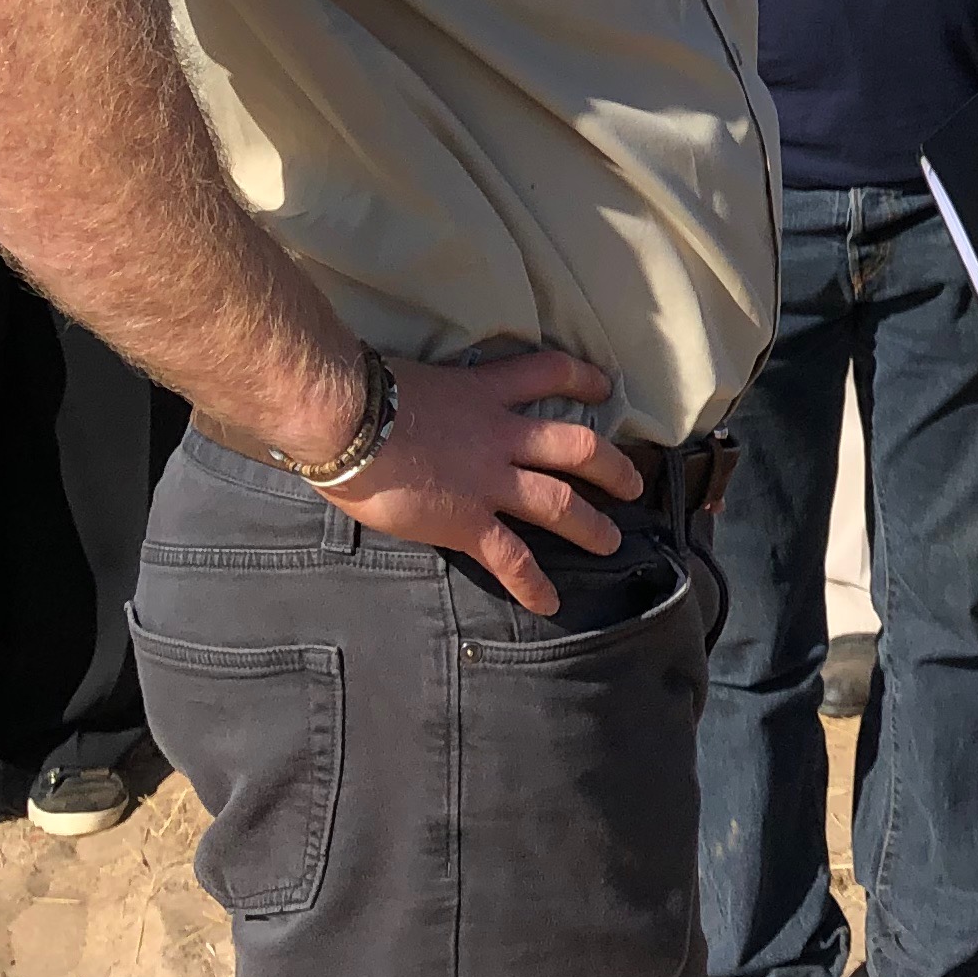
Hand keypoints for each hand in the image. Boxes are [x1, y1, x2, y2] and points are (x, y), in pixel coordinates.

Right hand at [312, 348, 646, 617]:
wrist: (345, 419)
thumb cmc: (358, 392)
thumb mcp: (406, 379)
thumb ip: (425, 396)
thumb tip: (404, 404)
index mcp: (483, 391)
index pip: (547, 373)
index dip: (582, 379)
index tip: (603, 388)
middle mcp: (499, 434)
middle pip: (576, 447)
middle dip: (611, 467)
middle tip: (632, 483)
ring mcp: (488, 480)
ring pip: (560, 503)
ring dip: (591, 525)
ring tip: (612, 541)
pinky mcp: (466, 521)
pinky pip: (511, 557)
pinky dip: (532, 583)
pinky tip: (549, 602)